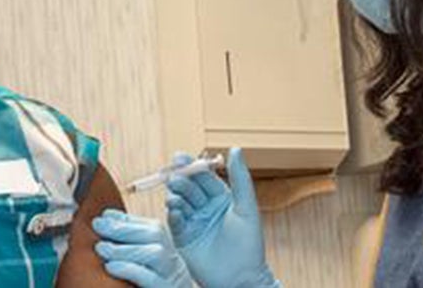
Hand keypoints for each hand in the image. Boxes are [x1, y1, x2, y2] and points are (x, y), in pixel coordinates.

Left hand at [92, 209, 192, 287]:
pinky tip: (110, 267)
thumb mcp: (146, 263)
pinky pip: (152, 280)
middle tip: (98, 224)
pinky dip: (130, 270)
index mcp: (169, 251)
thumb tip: (107, 218)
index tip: (104, 215)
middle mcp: (174, 260)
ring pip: (155, 254)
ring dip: (125, 249)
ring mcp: (172, 276)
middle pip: (156, 235)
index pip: (151, 226)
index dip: (127, 219)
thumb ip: (132, 243)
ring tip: (100, 247)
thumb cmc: (152, 284)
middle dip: (124, 228)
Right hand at [166, 147, 279, 287]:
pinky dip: (173, 214)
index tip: (180, 156)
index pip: (204, 176)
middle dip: (180, 180)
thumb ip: (240, 177)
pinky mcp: (183, 238)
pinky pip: (175, 222)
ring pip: (180, 202)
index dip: (192, 166)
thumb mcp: (246, 206)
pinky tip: (174, 210)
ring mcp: (193, 222)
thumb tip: (236, 147)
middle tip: (174, 176)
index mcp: (221, 197)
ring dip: (175, 196)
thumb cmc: (249, 243)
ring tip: (174, 194)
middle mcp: (205, 207)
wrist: (241, 278)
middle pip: (189, 187)